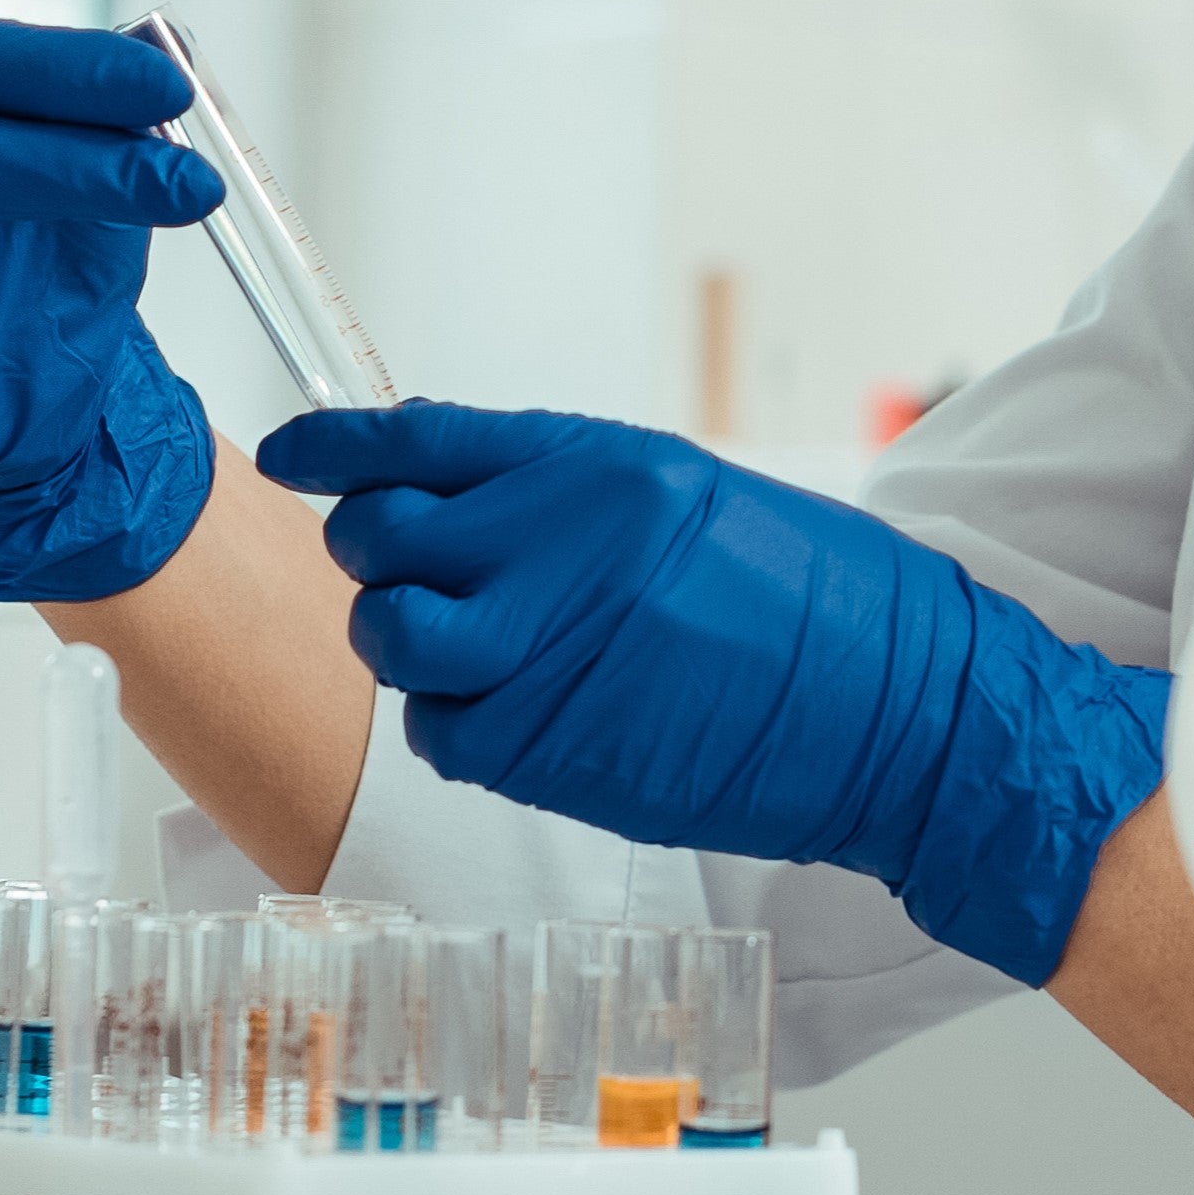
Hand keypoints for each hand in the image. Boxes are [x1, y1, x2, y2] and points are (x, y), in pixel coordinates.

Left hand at [258, 403, 1170, 987]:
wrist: (902, 714)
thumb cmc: (823, 606)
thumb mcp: (696, 503)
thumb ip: (570, 500)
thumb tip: (459, 506)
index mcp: (601, 471)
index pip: (416, 441)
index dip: (333, 447)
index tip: (291, 453)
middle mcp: (557, 550)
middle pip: (378, 540)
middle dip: (384, 557)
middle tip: (431, 575)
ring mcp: (544, 655)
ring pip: (391, 641)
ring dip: (417, 646)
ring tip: (491, 650)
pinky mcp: (544, 753)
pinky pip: (442, 732)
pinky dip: (465, 725)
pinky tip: (537, 712)